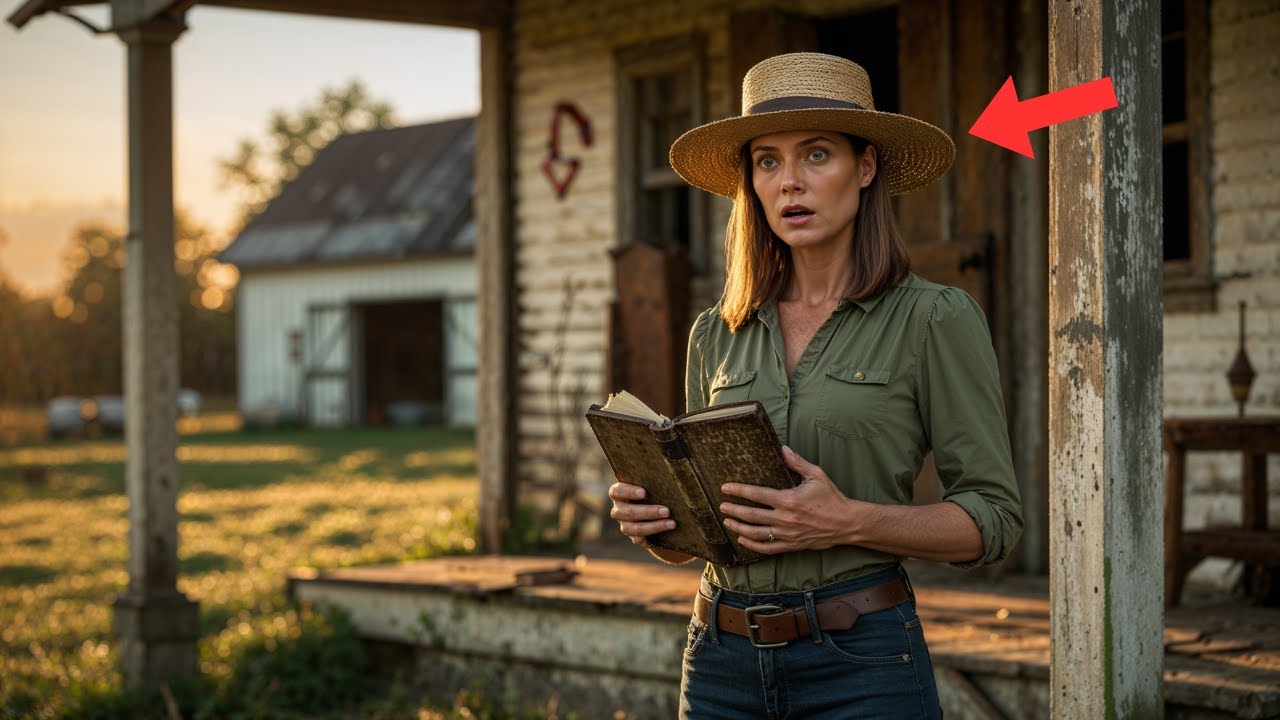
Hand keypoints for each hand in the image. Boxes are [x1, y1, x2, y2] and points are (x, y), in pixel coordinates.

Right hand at [608, 482, 674, 545]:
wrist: (658, 509)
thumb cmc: (654, 490)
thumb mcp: (653, 483)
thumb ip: (655, 478)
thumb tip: (675, 466)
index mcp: (619, 494)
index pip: (616, 491)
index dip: (628, 492)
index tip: (645, 492)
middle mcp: (619, 509)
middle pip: (627, 512)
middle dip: (648, 512)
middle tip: (667, 510)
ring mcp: (625, 524)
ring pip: (634, 528)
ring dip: (654, 526)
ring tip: (672, 523)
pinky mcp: (635, 537)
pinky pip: (640, 539)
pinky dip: (654, 535)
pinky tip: (668, 531)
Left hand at [719, 446, 859, 554]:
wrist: (847, 523)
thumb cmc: (832, 497)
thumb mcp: (816, 474)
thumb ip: (796, 462)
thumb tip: (781, 448)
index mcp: (789, 499)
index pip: (757, 495)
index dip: (739, 491)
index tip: (725, 488)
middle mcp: (785, 518)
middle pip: (752, 516)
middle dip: (734, 510)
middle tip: (721, 506)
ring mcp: (787, 534)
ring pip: (756, 533)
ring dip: (739, 528)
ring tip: (727, 523)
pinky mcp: (792, 545)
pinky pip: (768, 548)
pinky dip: (753, 546)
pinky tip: (742, 540)